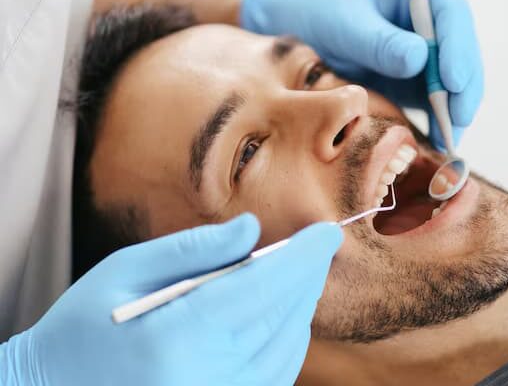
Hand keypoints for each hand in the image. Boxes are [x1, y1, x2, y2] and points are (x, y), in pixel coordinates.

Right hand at [1, 214, 342, 385]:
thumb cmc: (85, 324)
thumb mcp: (127, 269)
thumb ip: (195, 249)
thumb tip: (253, 230)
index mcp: (179, 335)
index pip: (262, 287)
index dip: (302, 256)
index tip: (327, 232)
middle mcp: (209, 375)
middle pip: (282, 315)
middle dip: (308, 275)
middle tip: (320, 244)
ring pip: (287, 346)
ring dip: (303, 303)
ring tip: (305, 271)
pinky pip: (276, 373)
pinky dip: (290, 337)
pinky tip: (287, 312)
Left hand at [241, 0, 482, 149]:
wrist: (293, 26)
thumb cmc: (317, 10)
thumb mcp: (344, 24)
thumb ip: (379, 41)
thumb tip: (419, 59)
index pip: (450, 14)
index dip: (457, 48)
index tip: (452, 80)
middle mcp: (428, 19)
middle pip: (459, 50)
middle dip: (463, 86)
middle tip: (457, 119)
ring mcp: (424, 49)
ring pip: (452, 79)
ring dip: (453, 109)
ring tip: (448, 140)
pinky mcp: (415, 77)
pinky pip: (434, 98)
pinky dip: (437, 119)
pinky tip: (437, 141)